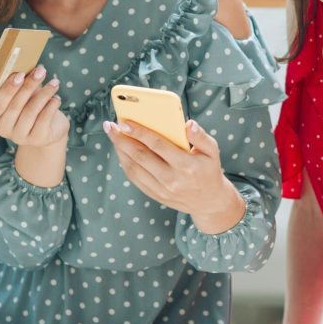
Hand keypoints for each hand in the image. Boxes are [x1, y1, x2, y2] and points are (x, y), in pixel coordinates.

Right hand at [0, 66, 69, 147]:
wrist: (49, 128)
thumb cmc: (33, 105)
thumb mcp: (25, 94)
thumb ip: (22, 83)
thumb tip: (30, 66)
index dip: (8, 89)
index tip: (20, 74)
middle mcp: (4, 128)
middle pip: (15, 106)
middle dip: (29, 86)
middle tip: (41, 71)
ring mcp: (20, 137)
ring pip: (31, 112)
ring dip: (44, 94)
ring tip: (55, 82)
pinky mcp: (37, 140)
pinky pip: (44, 119)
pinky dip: (51, 106)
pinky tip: (57, 98)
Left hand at [104, 118, 245, 231]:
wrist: (209, 201)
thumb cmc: (208, 170)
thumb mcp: (212, 151)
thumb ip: (200, 136)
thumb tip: (188, 124)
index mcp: (186, 165)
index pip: (157, 145)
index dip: (139, 132)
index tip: (125, 121)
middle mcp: (171, 179)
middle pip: (140, 156)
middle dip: (122, 139)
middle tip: (110, 125)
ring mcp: (161, 189)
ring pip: (133, 168)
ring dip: (120, 150)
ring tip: (113, 135)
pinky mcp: (155, 195)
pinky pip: (134, 178)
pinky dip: (124, 163)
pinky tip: (121, 151)